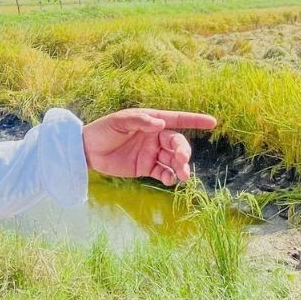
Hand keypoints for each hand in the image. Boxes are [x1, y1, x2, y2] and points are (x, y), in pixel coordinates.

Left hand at [82, 108, 216, 184]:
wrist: (88, 150)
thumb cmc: (103, 130)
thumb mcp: (119, 122)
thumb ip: (140, 122)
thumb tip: (160, 124)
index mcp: (152, 121)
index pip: (177, 119)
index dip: (195, 120)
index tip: (212, 122)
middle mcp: (156, 137)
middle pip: (178, 143)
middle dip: (184, 151)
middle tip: (181, 160)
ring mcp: (152, 153)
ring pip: (173, 160)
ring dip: (180, 167)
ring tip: (183, 176)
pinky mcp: (146, 168)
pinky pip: (163, 172)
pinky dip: (169, 177)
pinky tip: (170, 180)